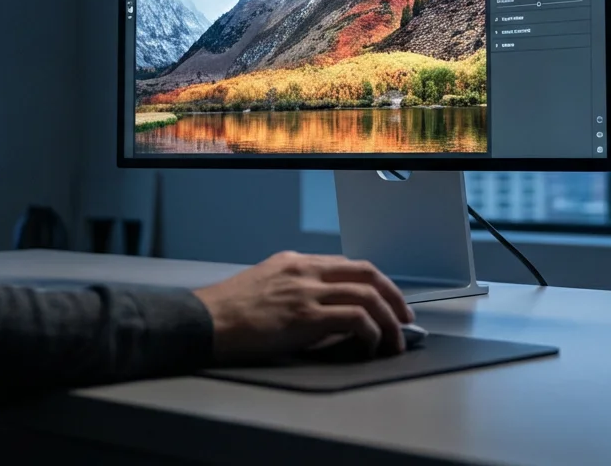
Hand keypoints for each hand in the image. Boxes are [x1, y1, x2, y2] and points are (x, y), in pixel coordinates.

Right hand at [193, 251, 413, 362]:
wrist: (205, 320)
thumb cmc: (227, 311)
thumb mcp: (264, 287)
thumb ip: (294, 290)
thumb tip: (324, 314)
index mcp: (295, 262)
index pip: (349, 265)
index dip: (376, 283)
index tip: (388, 302)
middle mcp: (305, 270)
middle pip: (367, 273)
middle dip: (394, 296)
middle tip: (405, 319)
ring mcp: (306, 290)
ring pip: (368, 295)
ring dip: (389, 321)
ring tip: (394, 342)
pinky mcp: (306, 314)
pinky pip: (356, 318)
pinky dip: (371, 332)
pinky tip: (370, 346)